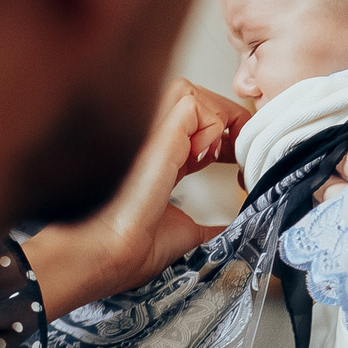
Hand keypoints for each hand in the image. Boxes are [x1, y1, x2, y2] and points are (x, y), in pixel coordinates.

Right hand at [21, 80, 251, 312]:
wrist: (109, 256)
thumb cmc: (133, 248)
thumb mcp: (186, 231)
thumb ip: (209, 224)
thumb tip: (232, 231)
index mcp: (156, 156)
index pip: (193, 122)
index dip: (221, 132)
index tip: (237, 159)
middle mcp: (150, 138)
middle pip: (191, 97)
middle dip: (223, 116)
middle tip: (237, 151)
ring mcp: (148, 132)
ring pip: (188, 91)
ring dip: (217, 115)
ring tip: (222, 154)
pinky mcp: (155, 136)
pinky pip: (190, 102)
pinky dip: (213, 122)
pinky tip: (210, 155)